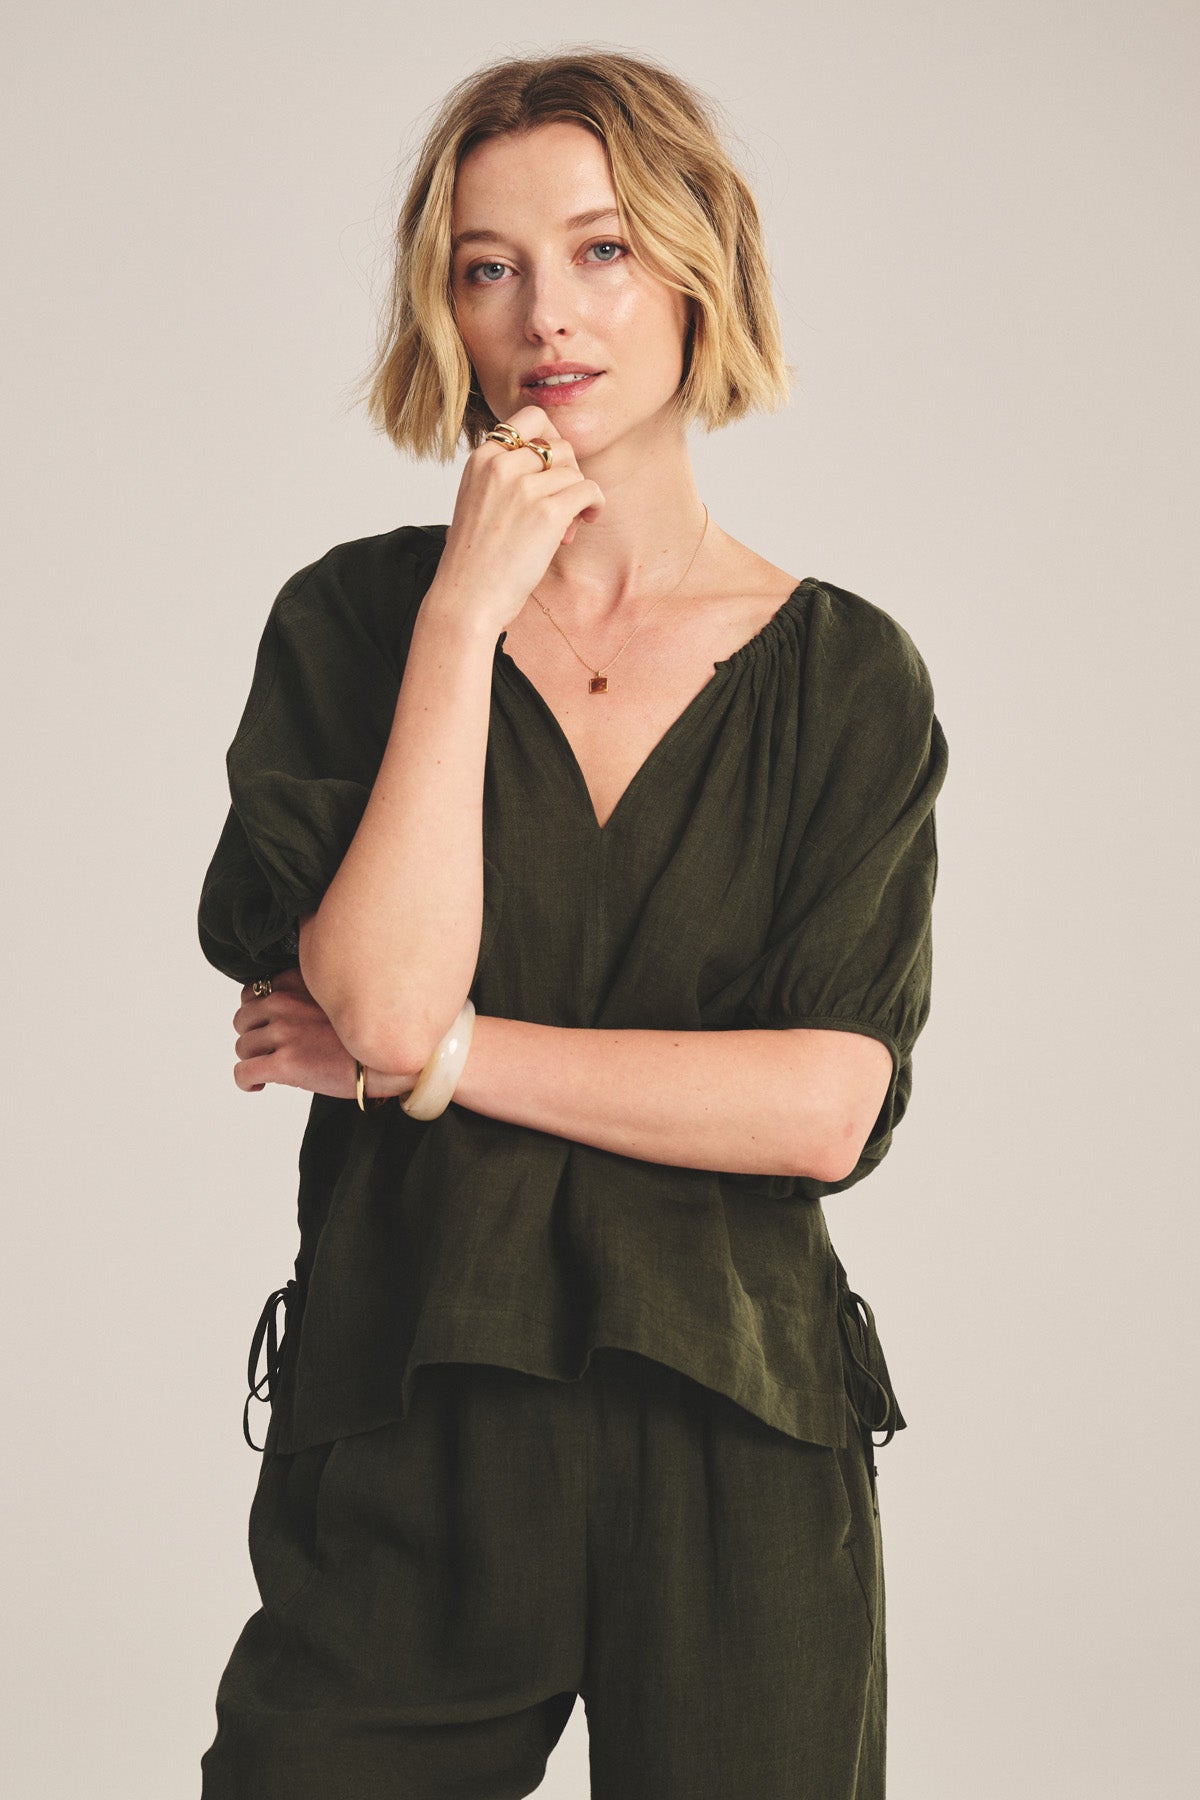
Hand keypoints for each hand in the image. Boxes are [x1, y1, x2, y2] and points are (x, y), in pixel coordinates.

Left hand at [232, 966, 418, 1099]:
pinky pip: (244, 1073)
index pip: (254, 992)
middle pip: (243, 1019)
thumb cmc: (371, 1033)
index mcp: (297, 983)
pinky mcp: (285, 1063)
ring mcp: (284, 1033)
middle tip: (268, 1049)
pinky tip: (257, 1086)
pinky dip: (245, 1081)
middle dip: (253, 1035)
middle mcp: (285, 1003)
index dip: (257, 1012)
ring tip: (267, 1068)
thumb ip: (310, 994)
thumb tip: (293, 1012)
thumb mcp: (339, 996)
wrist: (390, 1058)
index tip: (268, 1026)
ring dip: (252, 1058)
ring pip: (242, 1046)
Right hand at [429, 403, 606, 632]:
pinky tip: (586, 520)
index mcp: (482, 459)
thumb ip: (505, 476)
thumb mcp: (477, 500)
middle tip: (561, 504)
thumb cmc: (474, 558)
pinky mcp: (547, 513)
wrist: (467, 597)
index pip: (530, 419)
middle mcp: (501, 466)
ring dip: (579, 495)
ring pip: (575, 470)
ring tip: (568, 524)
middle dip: (567, 473)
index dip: (552, 439)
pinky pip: (589, 490)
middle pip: (558, 445)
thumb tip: (555, 466)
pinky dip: (594, 504)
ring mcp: (524, 488)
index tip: (554, 468)